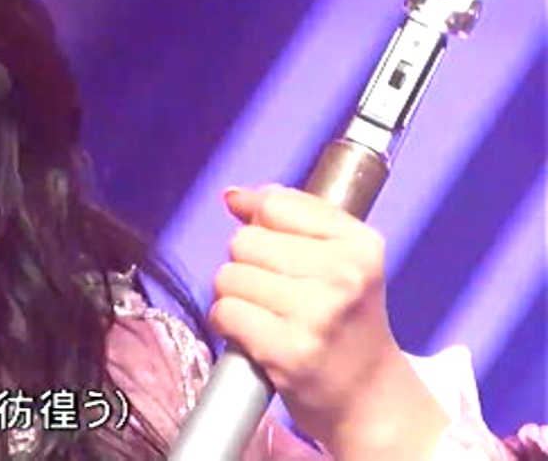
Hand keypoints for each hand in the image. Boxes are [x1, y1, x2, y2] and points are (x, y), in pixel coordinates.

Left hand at [211, 184, 448, 458]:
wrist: (369, 397)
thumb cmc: (345, 322)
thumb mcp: (339, 259)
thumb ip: (288, 216)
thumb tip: (233, 196)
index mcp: (359, 243)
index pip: (275, 205)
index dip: (258, 223)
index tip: (272, 248)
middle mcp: (343, 274)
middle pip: (245, 241)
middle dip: (247, 265)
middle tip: (276, 294)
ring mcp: (317, 313)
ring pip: (229, 276)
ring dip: (235, 296)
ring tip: (267, 316)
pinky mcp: (290, 349)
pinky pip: (225, 312)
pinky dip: (227, 323)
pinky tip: (254, 335)